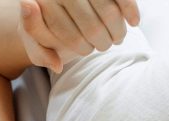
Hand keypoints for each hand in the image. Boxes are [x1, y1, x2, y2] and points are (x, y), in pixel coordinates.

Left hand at [19, 0, 139, 72]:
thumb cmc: (45, 19)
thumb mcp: (34, 39)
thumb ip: (39, 53)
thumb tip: (57, 65)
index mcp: (46, 2)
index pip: (71, 37)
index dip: (81, 48)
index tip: (87, 51)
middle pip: (92, 26)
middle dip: (103, 41)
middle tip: (106, 45)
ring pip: (108, 12)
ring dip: (118, 30)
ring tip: (119, 37)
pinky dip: (130, 9)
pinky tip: (135, 22)